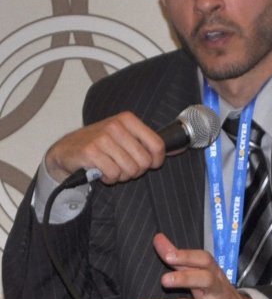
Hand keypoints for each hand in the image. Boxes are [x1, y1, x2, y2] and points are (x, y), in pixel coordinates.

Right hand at [45, 111, 165, 183]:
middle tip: (123, 167)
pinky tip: (101, 172)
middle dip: (135, 171)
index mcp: (128, 119)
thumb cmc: (100, 145)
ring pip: (129, 169)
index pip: (157, 145)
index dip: (156, 161)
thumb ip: (148, 142)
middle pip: (144, 161)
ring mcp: (102, 137)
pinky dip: (109, 179)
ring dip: (121, 175)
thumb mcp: (125, 137)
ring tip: (111, 168)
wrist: (66, 150)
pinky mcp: (90, 152)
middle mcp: (116, 126)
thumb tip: (180, 149)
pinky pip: (113, 174)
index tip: (149, 164)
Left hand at [138, 233, 259, 298]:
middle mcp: (216, 289)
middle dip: (184, 279)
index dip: (187, 256)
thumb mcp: (205, 274)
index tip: (168, 255)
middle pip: (204, 280)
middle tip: (164, 280)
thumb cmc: (219, 293)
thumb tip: (158, 238)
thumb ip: (180, 258)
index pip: (204, 260)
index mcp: (215, 273)